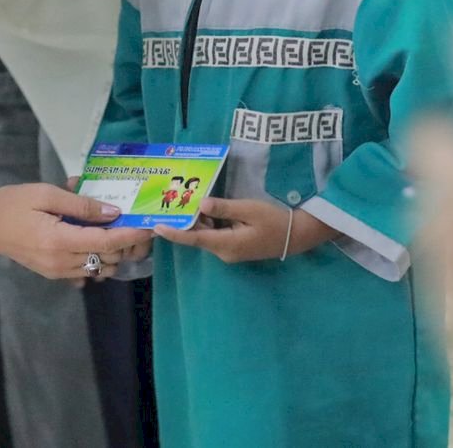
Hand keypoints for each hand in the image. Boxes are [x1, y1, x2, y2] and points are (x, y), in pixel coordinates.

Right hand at [0, 183, 151, 280]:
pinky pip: (85, 272)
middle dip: (125, 245)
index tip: (148, 225)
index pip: (106, 243)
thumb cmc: (13, 204)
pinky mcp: (53, 274)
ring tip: (115, 231)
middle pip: (107, 260)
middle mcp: (62, 263)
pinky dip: (97, 260)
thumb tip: (112, 213)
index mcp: (60, 241)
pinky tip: (95, 242)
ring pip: (99, 270)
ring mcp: (58, 272)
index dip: (130, 235)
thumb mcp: (46, 195)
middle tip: (133, 224)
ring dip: (112, 254)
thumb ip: (81, 205)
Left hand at [153, 196, 336, 262]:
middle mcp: (224, 251)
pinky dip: (208, 222)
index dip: (174, 233)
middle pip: (198, 236)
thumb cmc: (274, 220)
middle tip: (169, 202)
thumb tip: (200, 204)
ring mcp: (229, 251)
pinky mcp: (234, 247)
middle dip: (184, 220)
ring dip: (197, 220)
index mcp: (226, 244)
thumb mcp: (249, 209)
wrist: (296, 235)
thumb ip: (224, 207)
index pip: (194, 239)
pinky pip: (215, 235)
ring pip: (206, 234)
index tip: (156, 227)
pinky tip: (204, 207)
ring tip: (182, 200)